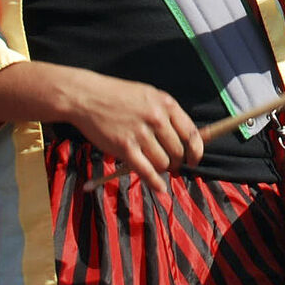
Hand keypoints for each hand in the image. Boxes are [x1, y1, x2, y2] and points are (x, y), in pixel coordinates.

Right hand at [65, 72, 205, 194]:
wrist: (87, 97)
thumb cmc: (118, 96)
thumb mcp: (149, 96)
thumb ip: (167, 114)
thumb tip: (185, 137)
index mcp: (166, 104)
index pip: (191, 133)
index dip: (196, 151)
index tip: (194, 159)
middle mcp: (156, 118)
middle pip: (178, 151)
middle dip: (177, 162)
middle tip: (173, 166)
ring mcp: (140, 133)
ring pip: (163, 162)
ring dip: (162, 169)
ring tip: (157, 167)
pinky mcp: (124, 147)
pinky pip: (146, 171)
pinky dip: (155, 183)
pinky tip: (160, 188)